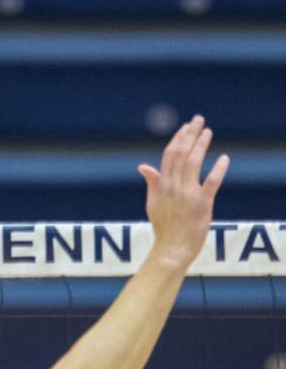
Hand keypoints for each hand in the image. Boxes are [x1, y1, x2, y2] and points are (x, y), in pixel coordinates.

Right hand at [137, 115, 228, 268]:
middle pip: (181, 154)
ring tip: (208, 132)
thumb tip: (143, 166)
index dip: (178, 139)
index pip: (169, 156)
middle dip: (190, 135)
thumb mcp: (153, 203)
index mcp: (162, 185)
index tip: (186, 127)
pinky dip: (218, 169)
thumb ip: (152, 182)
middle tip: (198, 120)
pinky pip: (211, 183)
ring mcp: (188, 194)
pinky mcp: (202, 204)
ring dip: (201, 145)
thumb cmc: (164, 226)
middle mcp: (173, 186)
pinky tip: (224, 158)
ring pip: (194, 163)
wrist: (172, 247)